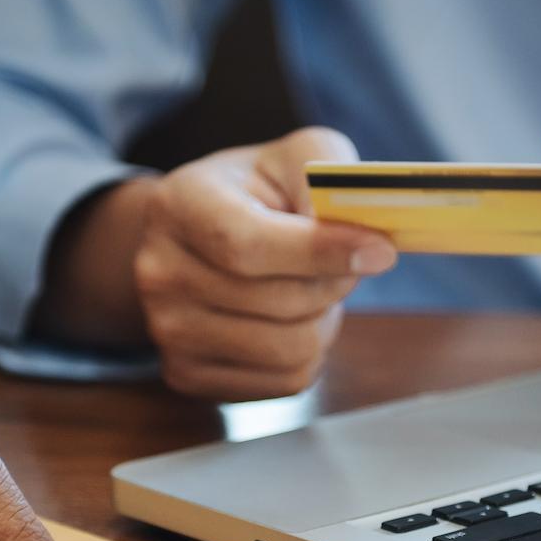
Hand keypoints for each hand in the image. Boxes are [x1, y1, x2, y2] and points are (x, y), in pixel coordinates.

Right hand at [34, 127, 396, 399]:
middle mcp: (160, 271)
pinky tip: (292, 320)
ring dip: (325, 319)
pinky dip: (309, 353)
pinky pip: (285, 381)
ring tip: (314, 288)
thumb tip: (366, 242)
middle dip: (333, 282)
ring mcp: (167, 330)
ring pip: (290, 348)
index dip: (320, 252)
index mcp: (179, 204)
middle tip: (345, 260)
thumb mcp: (292, 159)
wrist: (194, 238)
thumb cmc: (256, 194)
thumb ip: (330, 177)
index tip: (381, 250)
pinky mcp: (187, 375)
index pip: (248, 244)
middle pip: (279, 302)